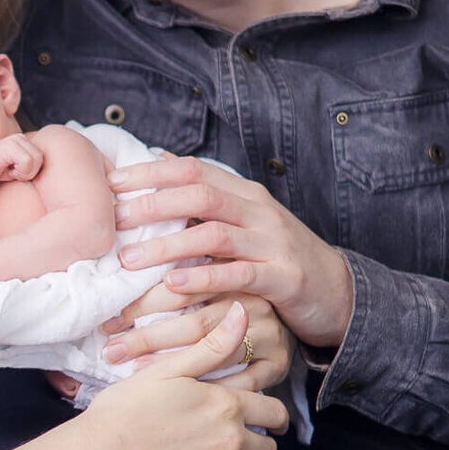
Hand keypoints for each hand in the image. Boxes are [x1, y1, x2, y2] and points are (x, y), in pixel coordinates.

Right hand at [0, 134, 42, 185]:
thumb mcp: (19, 170)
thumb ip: (32, 165)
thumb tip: (53, 172)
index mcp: (26, 142)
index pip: (44, 158)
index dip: (32, 171)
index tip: (16, 172)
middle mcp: (22, 137)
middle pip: (42, 158)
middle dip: (29, 171)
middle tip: (12, 171)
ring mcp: (16, 139)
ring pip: (37, 159)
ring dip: (24, 172)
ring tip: (9, 170)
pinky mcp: (10, 145)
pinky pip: (27, 162)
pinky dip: (19, 172)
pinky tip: (5, 169)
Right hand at [81, 304, 288, 449]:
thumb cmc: (124, 411)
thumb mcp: (167, 371)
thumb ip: (212, 346)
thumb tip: (243, 313)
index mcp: (226, 404)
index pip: (276, 412)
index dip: (274, 416)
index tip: (269, 421)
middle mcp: (232, 440)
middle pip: (269, 449)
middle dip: (259, 445)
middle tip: (236, 443)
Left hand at [109, 157, 353, 346]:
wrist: (338, 291)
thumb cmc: (278, 255)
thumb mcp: (244, 218)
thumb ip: (206, 193)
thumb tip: (159, 158)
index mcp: (244, 192)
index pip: (192, 169)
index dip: (150, 172)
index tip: (110, 182)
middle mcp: (258, 210)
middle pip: (200, 194)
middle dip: (151, 204)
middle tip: (113, 221)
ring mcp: (273, 241)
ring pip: (214, 233)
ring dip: (167, 245)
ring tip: (130, 260)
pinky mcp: (283, 277)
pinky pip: (239, 274)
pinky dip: (204, 277)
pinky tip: (174, 284)